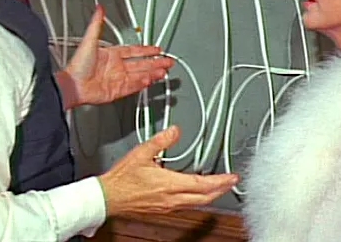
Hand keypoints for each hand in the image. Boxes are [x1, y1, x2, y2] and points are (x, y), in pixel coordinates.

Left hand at [55, 6, 173, 108]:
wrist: (72, 85)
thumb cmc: (77, 65)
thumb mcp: (89, 40)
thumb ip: (96, 24)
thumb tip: (99, 8)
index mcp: (111, 55)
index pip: (133, 51)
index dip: (146, 49)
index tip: (157, 49)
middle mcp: (116, 67)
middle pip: (141, 63)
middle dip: (155, 62)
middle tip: (168, 61)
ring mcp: (117, 79)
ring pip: (140, 75)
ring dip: (152, 72)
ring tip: (164, 71)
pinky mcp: (117, 91)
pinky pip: (133, 86)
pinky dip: (142, 83)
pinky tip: (150, 80)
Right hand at [98, 126, 238, 215]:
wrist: (109, 197)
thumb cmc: (122, 179)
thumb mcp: (141, 152)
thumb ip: (160, 141)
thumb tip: (175, 130)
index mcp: (169, 184)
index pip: (202, 184)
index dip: (220, 181)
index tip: (232, 177)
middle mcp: (171, 199)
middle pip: (204, 198)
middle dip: (220, 190)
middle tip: (231, 183)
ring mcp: (168, 206)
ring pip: (196, 203)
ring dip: (210, 196)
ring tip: (219, 187)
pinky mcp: (162, 208)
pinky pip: (186, 206)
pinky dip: (197, 199)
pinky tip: (197, 193)